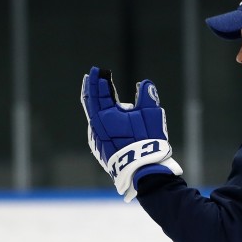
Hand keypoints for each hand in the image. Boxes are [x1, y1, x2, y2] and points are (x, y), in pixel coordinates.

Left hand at [80, 66, 181, 201]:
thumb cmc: (147, 140)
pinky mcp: (100, 148)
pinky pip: (95, 127)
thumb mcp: (151, 114)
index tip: (100, 70)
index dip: (100, 80)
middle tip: (91, 77)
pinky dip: (97, 116)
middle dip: (92, 88)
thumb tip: (144, 83)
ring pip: (92, 115)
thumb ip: (146, 96)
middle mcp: (97, 126)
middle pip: (90, 102)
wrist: (141, 171)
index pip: (99, 92)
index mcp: (105, 115)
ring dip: (93, 102)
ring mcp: (97, 138)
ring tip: (94, 93)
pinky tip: (99, 116)